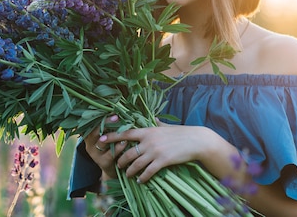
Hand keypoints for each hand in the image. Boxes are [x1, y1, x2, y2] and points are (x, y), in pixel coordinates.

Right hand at [83, 115, 128, 178]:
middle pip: (95, 131)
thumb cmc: (113, 147)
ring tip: (122, 129)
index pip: (92, 122)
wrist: (114, 169)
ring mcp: (95, 153)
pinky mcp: (102, 162)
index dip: (100, 116)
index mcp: (90, 134)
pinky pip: (110, 154)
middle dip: (105, 123)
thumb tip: (120, 109)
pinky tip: (125, 142)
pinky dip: (118, 147)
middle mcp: (89, 143)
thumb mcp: (109, 136)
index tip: (110, 109)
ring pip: (101, 142)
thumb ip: (111, 125)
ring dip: (112, 135)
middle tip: (116, 117)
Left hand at [99, 122, 221, 183]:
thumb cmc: (181, 133)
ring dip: (129, 171)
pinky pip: (148, 172)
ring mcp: (155, 151)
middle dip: (120, 160)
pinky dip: (142, 177)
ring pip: (135, 164)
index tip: (101, 140)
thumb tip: (152, 117)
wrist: (195, 140)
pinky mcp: (162, 161)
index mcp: (148, 130)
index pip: (126, 133)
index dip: (112, 137)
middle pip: (127, 152)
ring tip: (127, 175)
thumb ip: (156, 124)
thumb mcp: (166, 126)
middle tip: (117, 164)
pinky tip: (140, 180)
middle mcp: (148, 141)